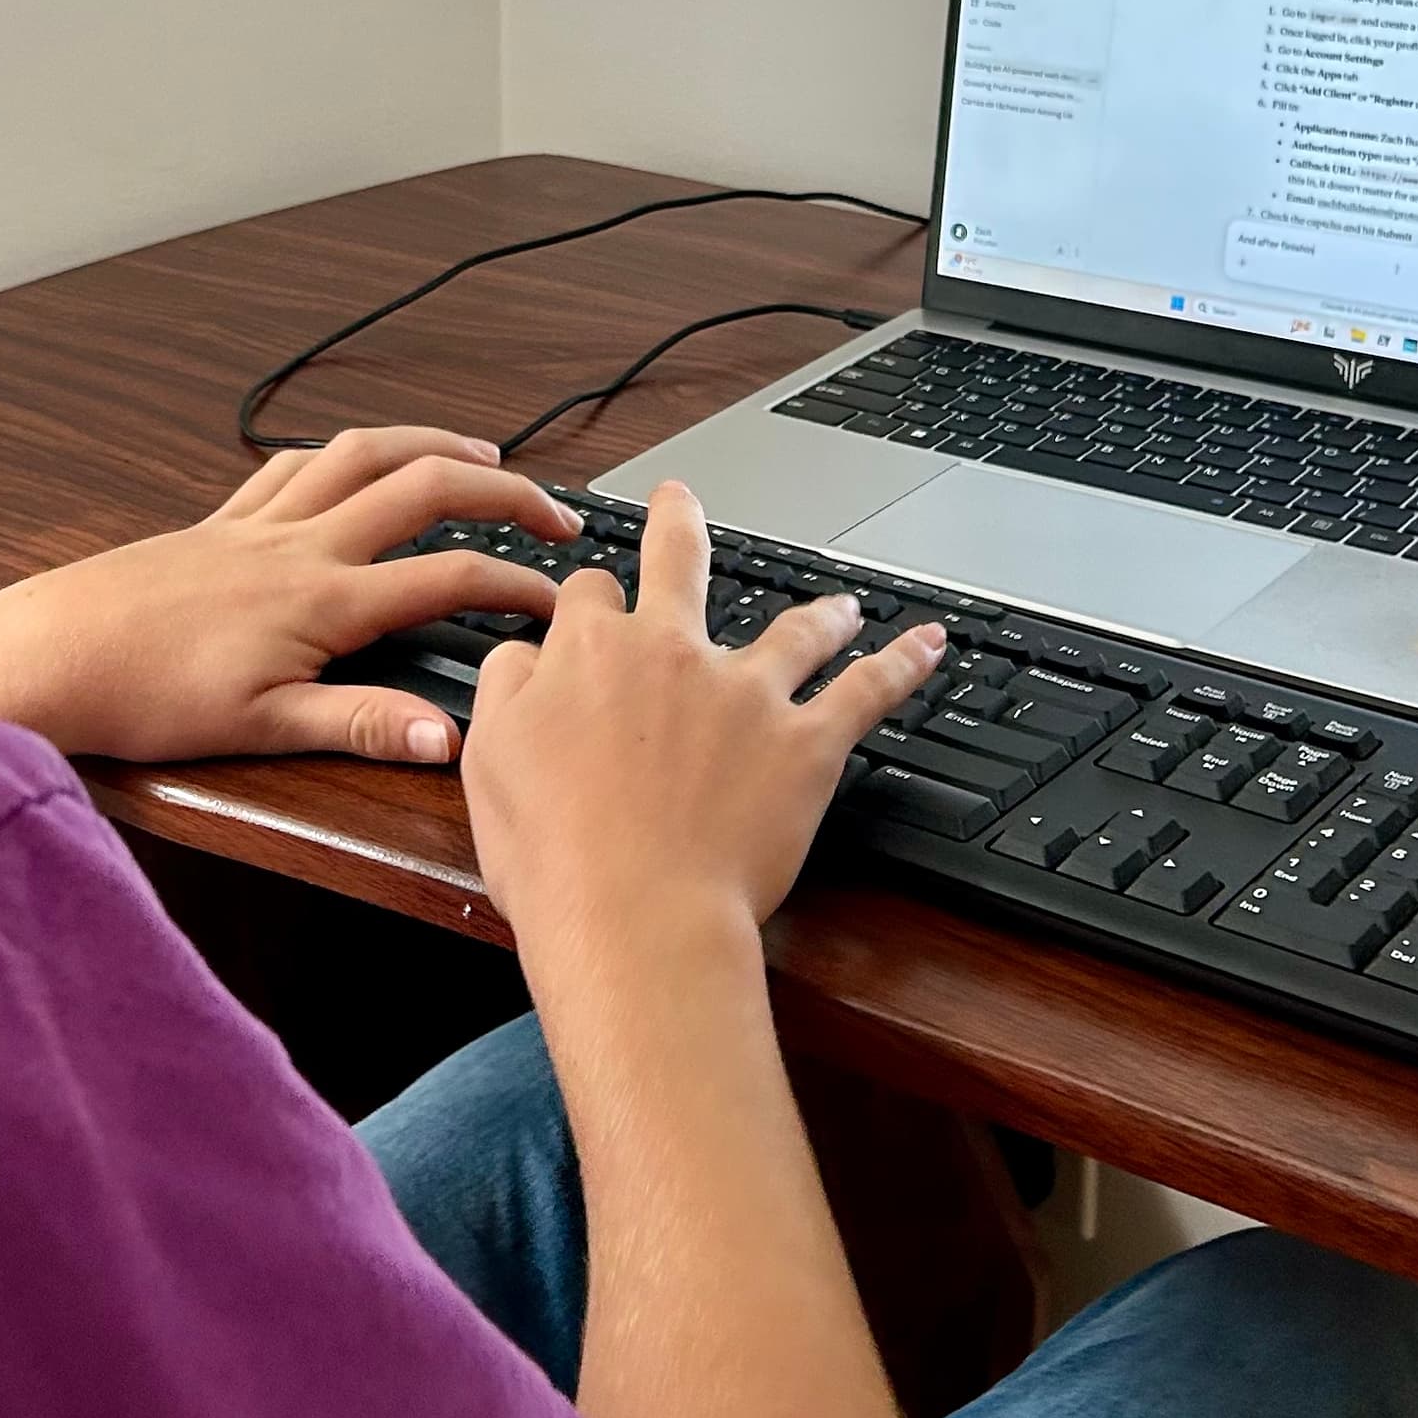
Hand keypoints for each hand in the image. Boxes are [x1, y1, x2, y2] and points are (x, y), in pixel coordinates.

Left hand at [0, 428, 580, 763]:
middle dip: (501, 488)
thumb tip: (451, 738)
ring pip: (361, 452)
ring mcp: (258, 523)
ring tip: (479, 451)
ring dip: (430, 441)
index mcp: (322, 600)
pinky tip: (355, 457)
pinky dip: (342, 449)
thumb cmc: (145, 696)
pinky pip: (294, 462)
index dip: (517, 584)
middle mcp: (299, 545)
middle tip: (551, 512)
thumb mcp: (262, 730)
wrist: (51, 654)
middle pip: (422, 485)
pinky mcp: (218, 520)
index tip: (559, 600)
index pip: (448, 577)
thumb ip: (363, 726)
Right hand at [460, 479, 946, 952]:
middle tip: (682, 502)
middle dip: (680, 523)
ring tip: (838, 605)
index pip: (589, 596)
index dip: (589, 604)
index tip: (591, 614)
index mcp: (591, 652)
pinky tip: (928, 644)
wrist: (633, 915)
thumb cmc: (556, 855)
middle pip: (680, 563)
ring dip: (818, 611)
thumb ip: (506, 687)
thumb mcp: (488, 757)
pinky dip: (901, 663)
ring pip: (792, 628)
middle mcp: (672, 652)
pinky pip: (867, 691)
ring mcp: (745, 693)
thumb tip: (524, 652)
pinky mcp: (804, 744)